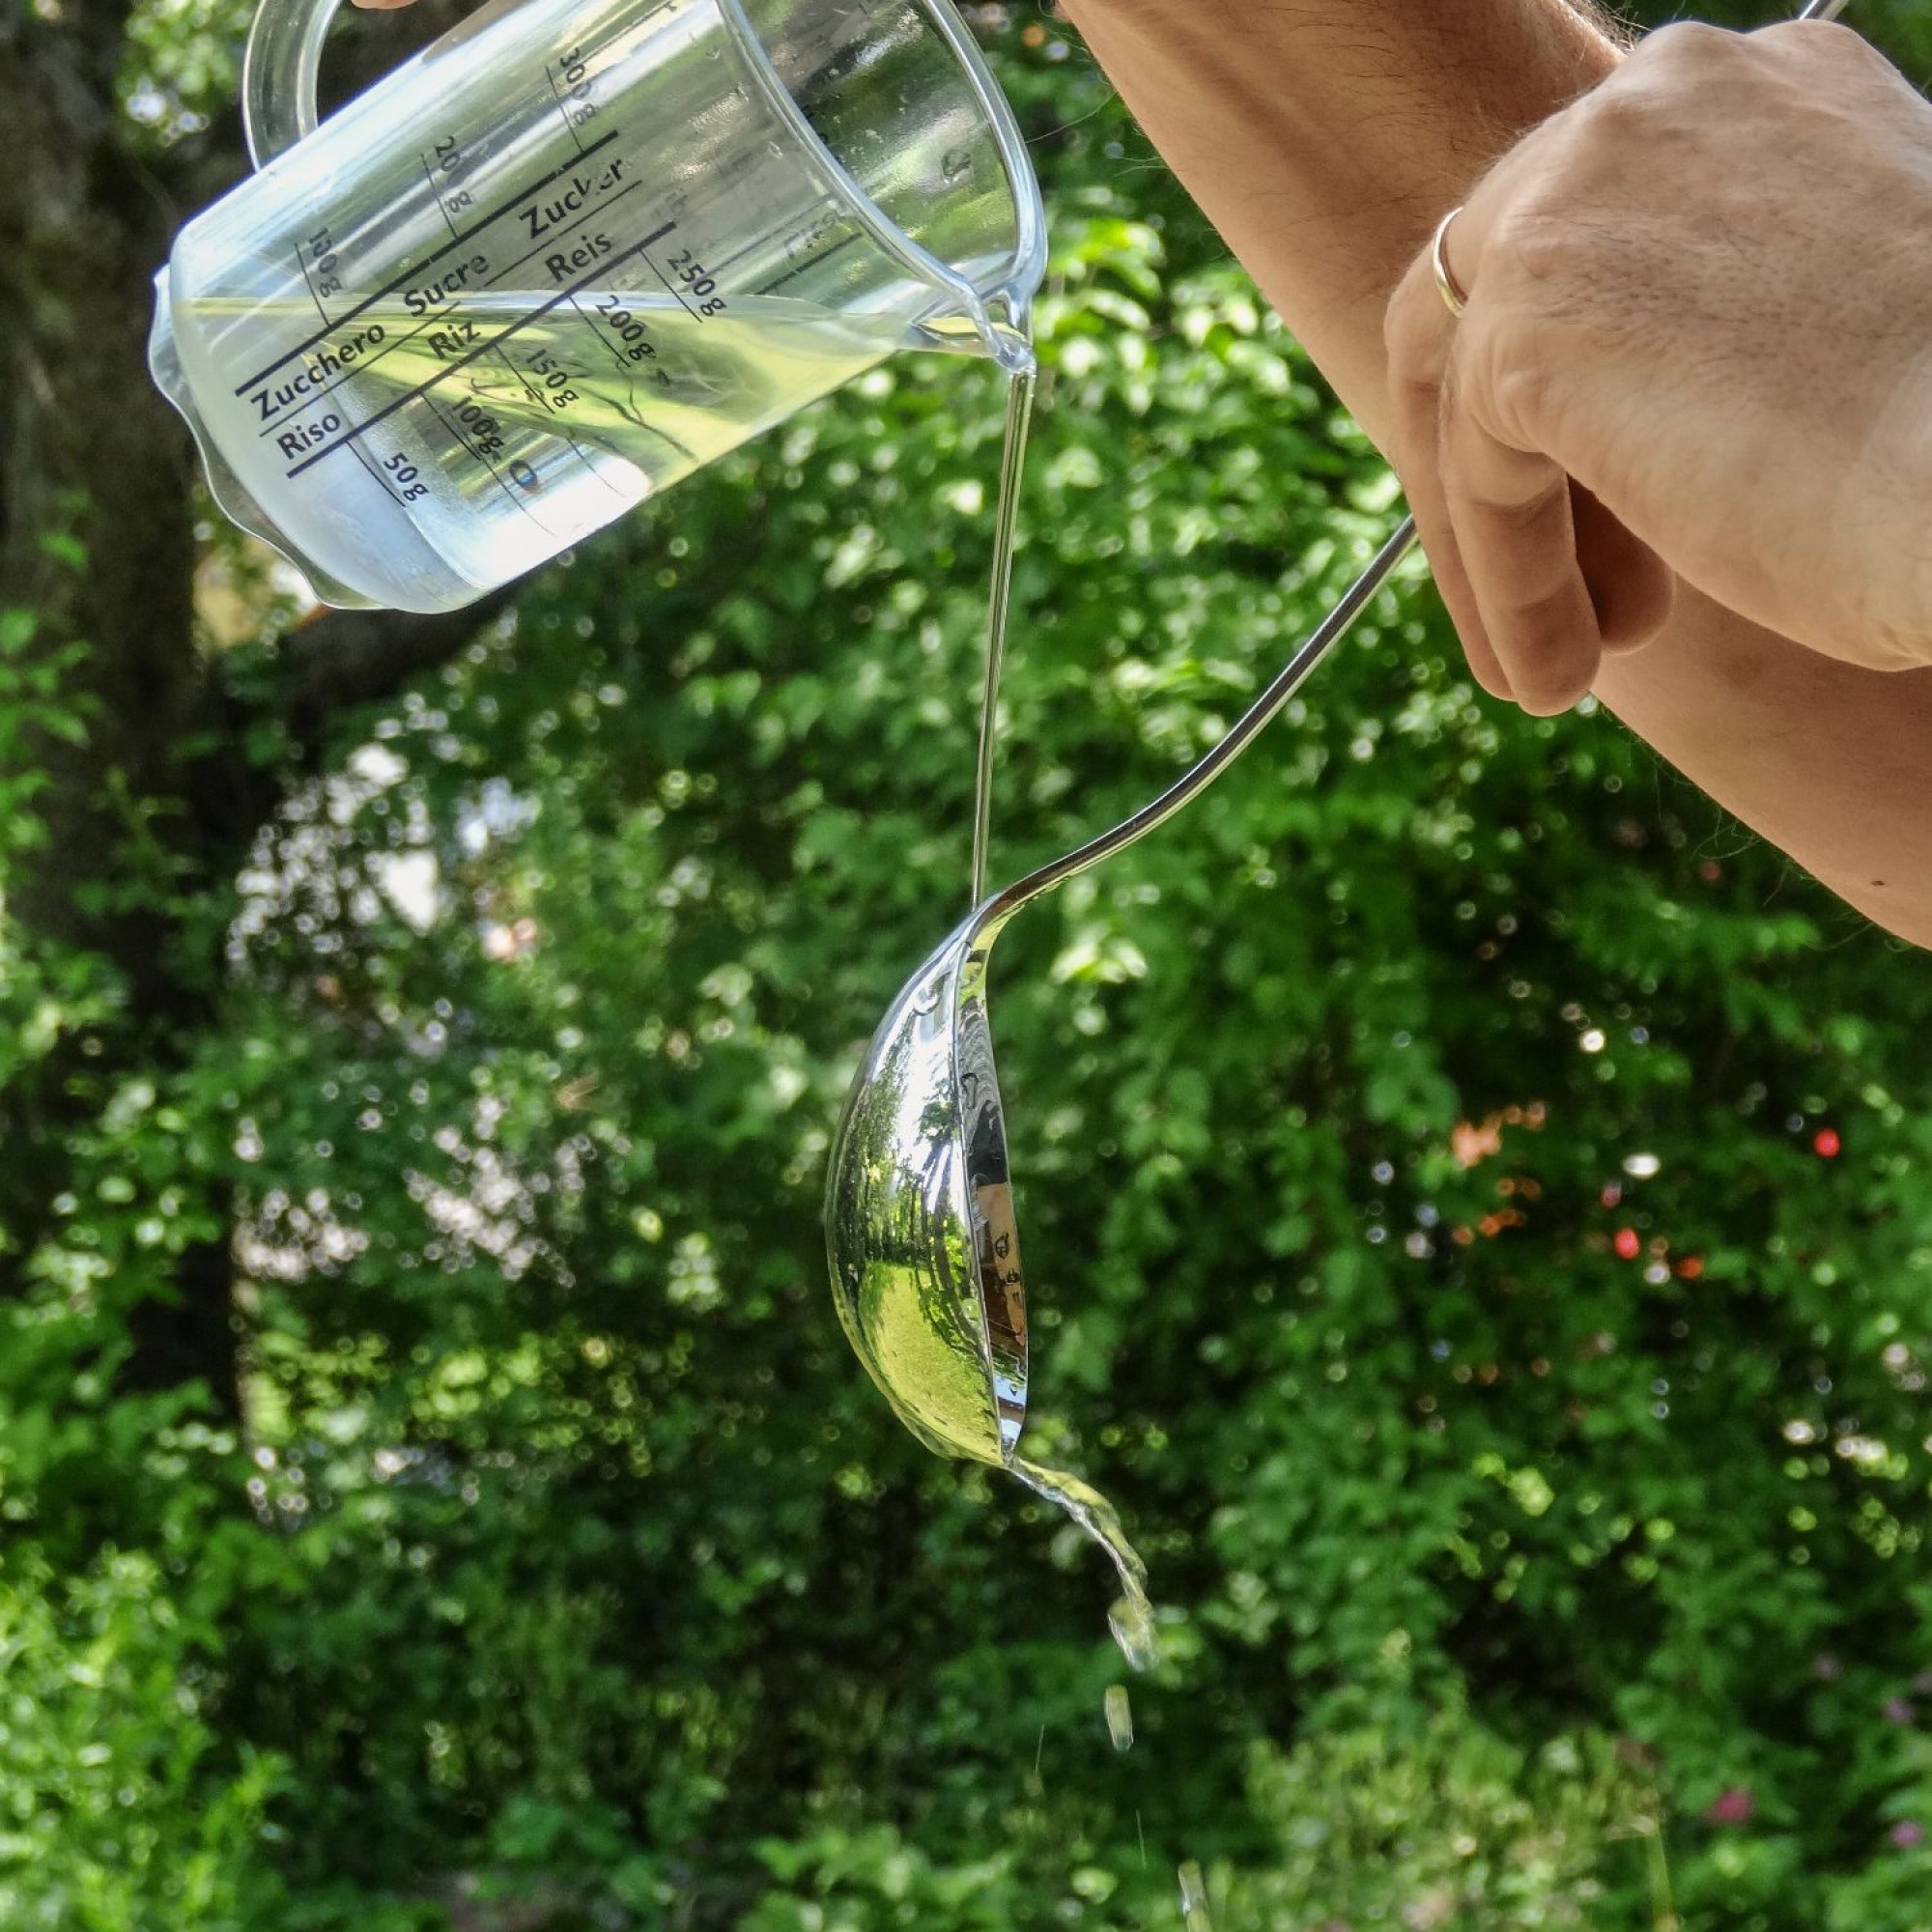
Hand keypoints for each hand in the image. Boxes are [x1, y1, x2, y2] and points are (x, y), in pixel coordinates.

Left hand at [1385, 21, 1931, 713]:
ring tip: (1555, 668)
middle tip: (1572, 594)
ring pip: (1473, 391)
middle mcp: (1661, 101)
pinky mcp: (1529, 317)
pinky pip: (1477, 474)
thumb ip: (1710, 321)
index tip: (1622, 517)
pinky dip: (1508, 582)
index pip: (1598, 232)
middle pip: (1502, 295)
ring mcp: (1582, 192)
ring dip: (1505, 545)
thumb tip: (1620, 399)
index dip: (1588, 387)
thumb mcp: (1824, 339)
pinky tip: (1556, 675)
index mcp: (1756, 90)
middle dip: (1518, 462)